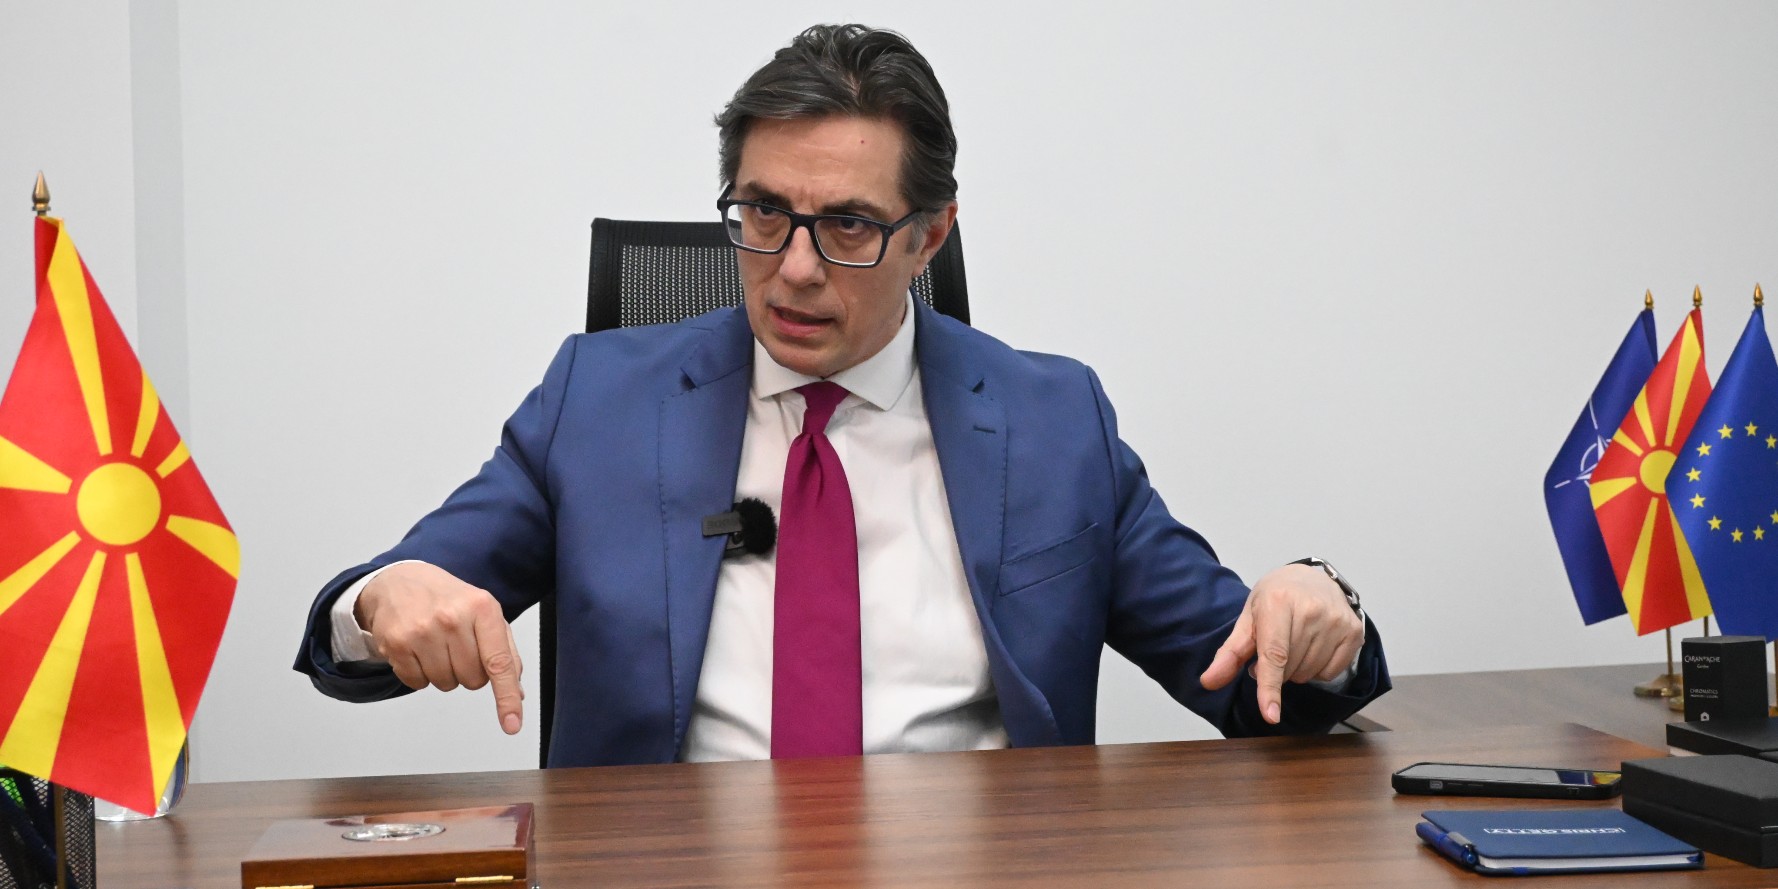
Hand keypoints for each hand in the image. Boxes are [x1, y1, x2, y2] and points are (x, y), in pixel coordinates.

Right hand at [356, 562, 524, 734]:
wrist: (399, 581)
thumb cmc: (448, 599)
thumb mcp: (484, 611)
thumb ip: (505, 651)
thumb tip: (517, 692)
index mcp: (482, 608)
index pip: (499, 662)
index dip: (506, 697)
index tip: (512, 724)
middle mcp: (452, 618)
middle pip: (473, 680)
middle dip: (469, 672)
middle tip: (459, 647)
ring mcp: (422, 631)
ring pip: (446, 684)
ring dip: (445, 673)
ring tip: (437, 645)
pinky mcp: (397, 644)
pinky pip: (418, 683)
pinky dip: (421, 674)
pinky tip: (418, 650)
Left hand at [1197, 562, 1364, 723]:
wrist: (1312, 578)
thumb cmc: (1276, 599)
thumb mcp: (1249, 619)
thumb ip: (1230, 653)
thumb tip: (1208, 682)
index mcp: (1278, 602)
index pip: (1273, 655)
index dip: (1270, 687)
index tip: (1270, 715)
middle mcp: (1311, 610)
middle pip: (1289, 669)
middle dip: (1276, 670)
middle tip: (1276, 647)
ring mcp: (1336, 620)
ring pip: (1308, 674)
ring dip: (1295, 670)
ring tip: (1294, 644)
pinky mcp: (1354, 631)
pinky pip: (1330, 673)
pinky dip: (1317, 669)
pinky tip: (1314, 646)